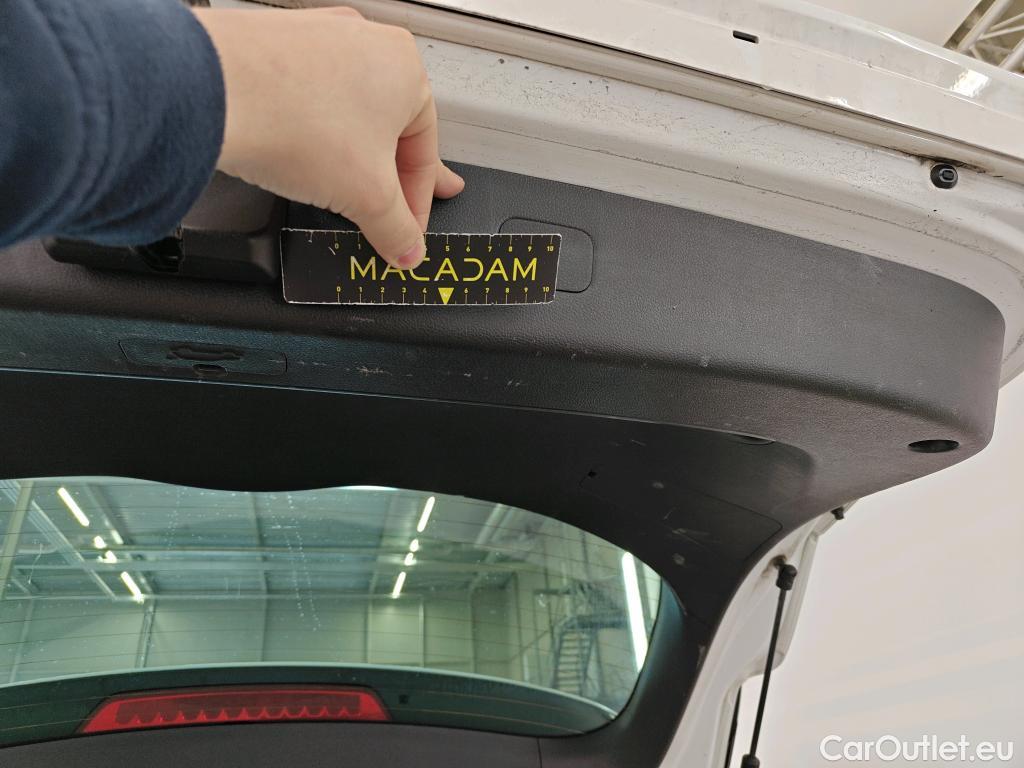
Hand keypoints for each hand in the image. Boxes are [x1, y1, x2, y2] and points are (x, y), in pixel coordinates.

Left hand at [194, 7, 463, 268]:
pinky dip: (311, 133)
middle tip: (395, 208)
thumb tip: (406, 246)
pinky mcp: (274, 47)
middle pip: (389, 130)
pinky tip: (299, 156)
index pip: (424, 153)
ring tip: (340, 188)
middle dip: (391, 178)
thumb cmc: (293, 118)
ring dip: (350, 156)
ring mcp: (317, 39)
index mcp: (405, 68)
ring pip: (347, 113)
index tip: (405, 232)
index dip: (417, 205)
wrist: (211, 91)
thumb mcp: (367, 197)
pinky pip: (306, 100)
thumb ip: (397, 229)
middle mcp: (365, 42)